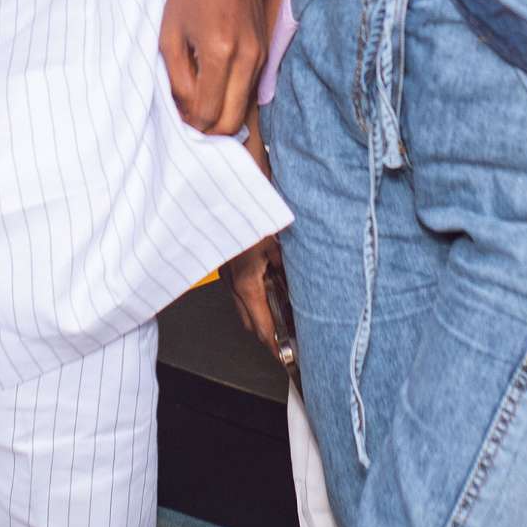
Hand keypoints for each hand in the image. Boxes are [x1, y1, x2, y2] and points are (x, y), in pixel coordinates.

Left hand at [158, 0, 262, 135]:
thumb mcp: (170, 34)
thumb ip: (177, 78)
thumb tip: (186, 111)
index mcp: (220, 52)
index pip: (209, 113)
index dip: (191, 124)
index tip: (177, 119)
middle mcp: (248, 57)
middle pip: (232, 121)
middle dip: (208, 128)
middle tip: (186, 118)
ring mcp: (262, 54)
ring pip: (243, 107)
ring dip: (220, 112)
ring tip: (196, 96)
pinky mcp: (266, 49)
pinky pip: (249, 87)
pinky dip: (231, 94)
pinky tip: (211, 80)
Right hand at [226, 124, 294, 368]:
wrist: (232, 165)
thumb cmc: (254, 194)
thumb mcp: (280, 233)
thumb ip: (289, 263)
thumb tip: (302, 286)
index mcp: (245, 276)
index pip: (261, 325)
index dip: (275, 347)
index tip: (288, 361)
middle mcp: (231, 277)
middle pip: (249, 321)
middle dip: (268, 335)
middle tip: (289, 345)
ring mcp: (224, 266)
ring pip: (242, 303)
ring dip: (260, 314)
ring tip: (283, 322)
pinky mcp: (225, 256)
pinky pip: (239, 285)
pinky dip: (254, 294)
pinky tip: (270, 286)